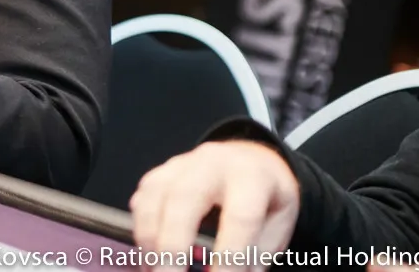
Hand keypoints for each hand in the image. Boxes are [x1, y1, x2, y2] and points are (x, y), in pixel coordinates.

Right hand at [130, 140, 299, 270]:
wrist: (251, 159)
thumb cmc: (265, 198)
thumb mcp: (277, 224)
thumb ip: (256, 253)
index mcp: (251, 176)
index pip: (241, 217)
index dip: (230, 255)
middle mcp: (213, 163)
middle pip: (185, 198)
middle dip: (173, 245)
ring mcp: (182, 163)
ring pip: (154, 194)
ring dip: (149, 237)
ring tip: (152, 270)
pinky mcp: (161, 170)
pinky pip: (142, 195)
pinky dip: (140, 226)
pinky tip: (148, 252)